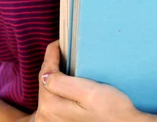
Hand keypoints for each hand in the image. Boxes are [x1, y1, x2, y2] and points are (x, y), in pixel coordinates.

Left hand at [33, 40, 156, 121]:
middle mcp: (46, 117)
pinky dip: (58, 87)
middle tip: (63, 50)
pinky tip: (68, 81)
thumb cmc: (112, 111)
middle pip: (44, 81)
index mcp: (50, 107)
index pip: (45, 72)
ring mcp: (51, 121)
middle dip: (52, 64)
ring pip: (48, 89)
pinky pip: (53, 99)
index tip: (60, 42)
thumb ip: (62, 83)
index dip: (52, 54)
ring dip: (55, 75)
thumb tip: (45, 73)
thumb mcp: (89, 93)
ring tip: (66, 64)